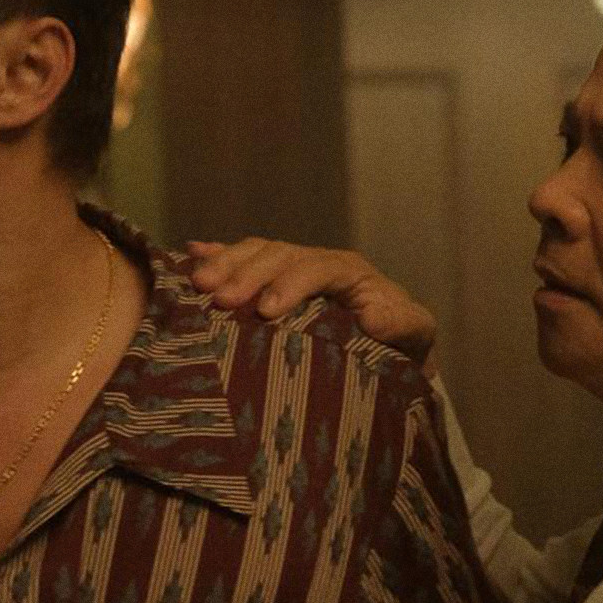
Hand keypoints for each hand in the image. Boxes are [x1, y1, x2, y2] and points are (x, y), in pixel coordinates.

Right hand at [186, 238, 437, 367]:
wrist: (388, 350)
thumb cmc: (400, 347)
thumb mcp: (413, 336)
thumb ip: (402, 324)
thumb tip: (374, 315)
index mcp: (351, 273)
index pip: (319, 267)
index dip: (292, 283)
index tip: (267, 311)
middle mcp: (318, 262)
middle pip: (279, 254)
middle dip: (247, 274)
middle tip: (218, 299)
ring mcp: (292, 267)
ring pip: (256, 252)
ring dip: (224, 264)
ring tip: (197, 284)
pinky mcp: (271, 280)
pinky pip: (241, 258)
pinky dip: (216, 254)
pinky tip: (188, 254)